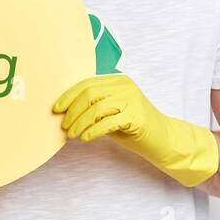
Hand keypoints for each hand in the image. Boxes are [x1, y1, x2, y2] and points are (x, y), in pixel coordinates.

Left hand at [52, 74, 218, 187]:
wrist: (162, 138)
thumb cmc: (131, 126)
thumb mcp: (110, 112)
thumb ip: (92, 106)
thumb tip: (64, 110)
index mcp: (117, 81)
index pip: (86, 84)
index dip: (68, 96)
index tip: (56, 110)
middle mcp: (125, 86)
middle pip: (89, 94)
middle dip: (72, 111)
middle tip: (64, 127)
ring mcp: (132, 100)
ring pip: (97, 108)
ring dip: (80, 123)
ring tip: (72, 135)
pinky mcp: (137, 117)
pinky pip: (108, 122)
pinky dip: (93, 131)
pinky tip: (85, 138)